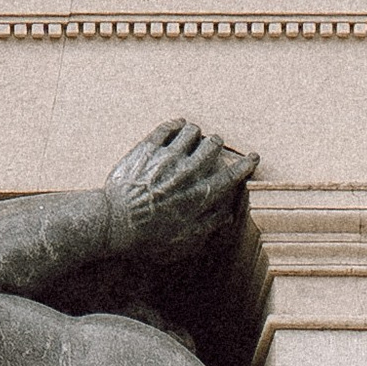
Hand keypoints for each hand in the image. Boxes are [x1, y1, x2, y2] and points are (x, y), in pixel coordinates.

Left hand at [102, 120, 258, 262]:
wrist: (114, 222)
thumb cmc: (147, 237)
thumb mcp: (182, 241)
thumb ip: (207, 226)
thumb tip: (227, 216)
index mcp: (199, 195)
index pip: (230, 175)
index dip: (244, 165)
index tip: (252, 157)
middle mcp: (187, 172)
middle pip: (212, 146)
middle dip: (216, 144)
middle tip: (214, 145)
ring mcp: (166, 158)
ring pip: (192, 132)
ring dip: (196, 133)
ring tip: (194, 136)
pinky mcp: (147, 149)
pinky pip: (167, 128)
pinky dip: (176, 124)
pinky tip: (178, 125)